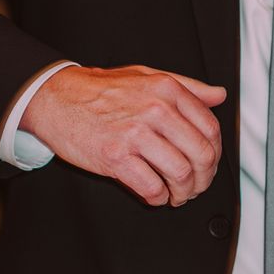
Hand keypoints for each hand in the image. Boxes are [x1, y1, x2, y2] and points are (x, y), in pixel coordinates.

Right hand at [20, 65, 226, 206]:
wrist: (55, 98)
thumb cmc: (98, 90)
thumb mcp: (145, 76)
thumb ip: (186, 86)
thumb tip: (218, 96)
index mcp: (166, 90)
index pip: (210, 129)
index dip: (214, 154)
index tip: (206, 165)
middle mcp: (155, 109)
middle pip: (202, 155)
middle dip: (203, 179)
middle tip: (194, 186)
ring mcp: (135, 133)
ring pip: (181, 174)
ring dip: (183, 193)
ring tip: (175, 194)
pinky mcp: (115, 156)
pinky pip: (151, 187)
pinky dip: (158, 198)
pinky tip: (153, 194)